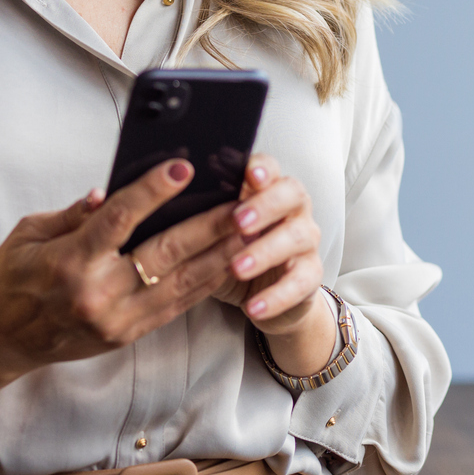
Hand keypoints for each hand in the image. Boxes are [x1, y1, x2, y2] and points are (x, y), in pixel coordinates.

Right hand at [0, 158, 247, 400]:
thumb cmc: (12, 278)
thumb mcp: (30, 234)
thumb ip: (74, 214)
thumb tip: (108, 191)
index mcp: (69, 261)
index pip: (118, 220)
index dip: (152, 192)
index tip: (182, 168)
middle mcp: (96, 294)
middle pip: (163, 254)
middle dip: (207, 226)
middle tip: (240, 202)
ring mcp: (115, 320)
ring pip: (180, 285)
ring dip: (219, 257)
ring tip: (251, 232)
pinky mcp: (126, 336)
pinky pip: (175, 307)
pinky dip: (204, 285)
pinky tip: (228, 264)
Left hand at [212, 155, 338, 378]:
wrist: (264, 295)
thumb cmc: (232, 253)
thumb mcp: (214, 232)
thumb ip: (199, 213)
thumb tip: (162, 197)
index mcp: (268, 189)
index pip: (269, 167)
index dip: (261, 167)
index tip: (246, 174)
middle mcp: (293, 209)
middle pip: (292, 194)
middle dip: (265, 205)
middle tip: (237, 221)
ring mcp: (306, 241)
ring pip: (297, 237)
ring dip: (266, 251)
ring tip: (237, 266)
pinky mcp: (310, 275)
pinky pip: (299, 283)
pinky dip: (275, 296)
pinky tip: (253, 307)